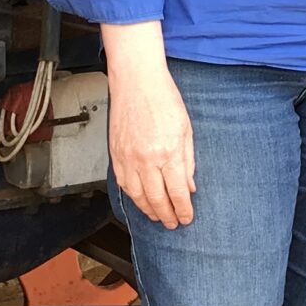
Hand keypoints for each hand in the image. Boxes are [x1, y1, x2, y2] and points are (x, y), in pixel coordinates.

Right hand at [106, 57, 194, 228]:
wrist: (136, 82)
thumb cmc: (164, 99)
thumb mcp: (186, 130)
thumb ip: (188, 161)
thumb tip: (189, 186)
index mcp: (168, 152)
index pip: (177, 192)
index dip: (183, 210)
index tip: (187, 217)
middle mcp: (147, 159)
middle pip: (157, 199)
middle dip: (167, 215)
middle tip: (173, 223)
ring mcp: (128, 158)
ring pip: (137, 196)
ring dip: (148, 210)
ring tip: (158, 216)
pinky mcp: (116, 154)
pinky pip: (123, 183)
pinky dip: (132, 196)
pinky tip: (140, 200)